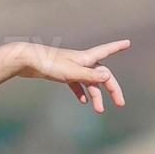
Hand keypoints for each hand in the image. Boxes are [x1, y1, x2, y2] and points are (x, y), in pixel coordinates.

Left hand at [14, 40, 129, 113]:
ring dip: (96, 96)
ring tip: (99, 111)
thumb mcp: (72, 72)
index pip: (106, 50)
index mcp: (86, 58)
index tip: (128, 43)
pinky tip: (82, 102)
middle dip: (112, 89)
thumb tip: (108, 76)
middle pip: (102, 75)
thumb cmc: (49, 64)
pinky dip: (81, 92)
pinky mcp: (61, 74)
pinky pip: (76, 84)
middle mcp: (81, 61)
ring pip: (89, 82)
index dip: (117, 47)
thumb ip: (90, 75)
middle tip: (120, 104)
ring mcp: (71, 68)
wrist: (26, 61)